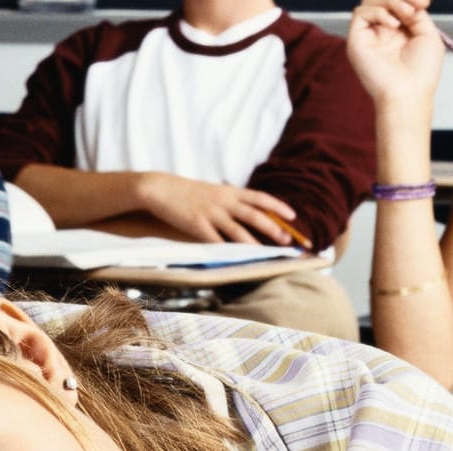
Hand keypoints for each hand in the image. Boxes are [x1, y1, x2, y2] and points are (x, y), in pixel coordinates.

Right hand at [134, 174, 299, 244]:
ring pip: (238, 230)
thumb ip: (229, 200)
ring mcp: (211, 213)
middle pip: (255, 215)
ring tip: (268, 254)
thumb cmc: (186, 192)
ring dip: (255, 244)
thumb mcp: (212, 191)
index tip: (293, 215)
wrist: (160, 188)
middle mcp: (224, 201)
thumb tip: (247, 210)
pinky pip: (216, 241)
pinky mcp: (197, 225)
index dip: (278, 206)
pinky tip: (237, 260)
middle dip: (273, 228)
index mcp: (229, 191)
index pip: (260, 197)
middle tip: (288, 240)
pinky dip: (228, 251)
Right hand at [347, 0, 445, 112]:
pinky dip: (378, 12)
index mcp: (399, 32)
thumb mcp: (428, 35)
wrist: (408, 93)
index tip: (424, 3)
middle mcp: (382, 32)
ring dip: (391, 2)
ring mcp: (369, 36)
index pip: (397, 3)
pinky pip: (361, 13)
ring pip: (371, 2)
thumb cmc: (421, 73)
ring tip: (406, 14)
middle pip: (383, 0)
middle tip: (416, 6)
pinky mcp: (356, 40)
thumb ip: (417, 13)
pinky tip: (393, 25)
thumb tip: (407, 2)